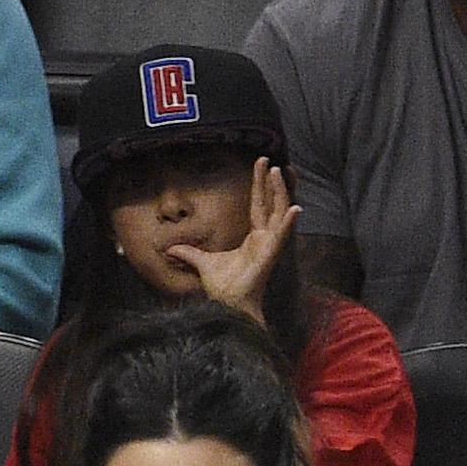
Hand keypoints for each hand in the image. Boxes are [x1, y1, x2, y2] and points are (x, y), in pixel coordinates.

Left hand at [172, 159, 300, 323]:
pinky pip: (282, 236)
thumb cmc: (223, 287)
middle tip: (269, 160)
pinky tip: (296, 208)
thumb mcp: (202, 263)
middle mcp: (265, 239)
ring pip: (279, 213)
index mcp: (254, 238)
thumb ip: (189, 253)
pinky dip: (289, 223)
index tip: (262, 164)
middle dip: (271, 182)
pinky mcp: (270, 255)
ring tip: (279, 172)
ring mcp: (270, 246)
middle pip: (271, 204)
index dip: (260, 185)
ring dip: (280, 192)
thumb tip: (170, 248)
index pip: (259, 205)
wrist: (228, 305)